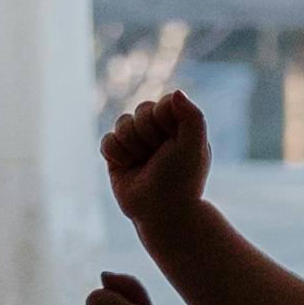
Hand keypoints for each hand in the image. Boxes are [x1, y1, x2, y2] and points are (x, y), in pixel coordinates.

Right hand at [103, 91, 210, 238]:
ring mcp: (136, 145)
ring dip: (133, 144)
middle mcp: (157, 134)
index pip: (163, 103)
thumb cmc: (182, 179)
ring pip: (122, 123)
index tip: (173, 140)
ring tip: (143, 163)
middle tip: (158, 155)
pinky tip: (128, 167)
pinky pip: (107, 141)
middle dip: (148, 132)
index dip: (164, 119)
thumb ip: (192, 115)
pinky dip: (116, 153)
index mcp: (178, 128)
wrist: (162, 212)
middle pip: (141, 110)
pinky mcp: (117, 158)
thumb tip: (176, 92)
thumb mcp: (195, 144)